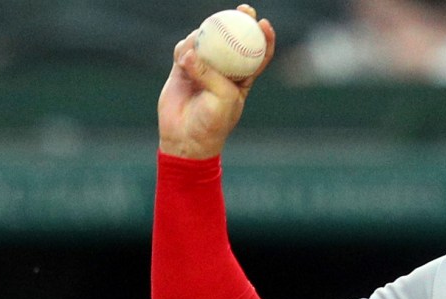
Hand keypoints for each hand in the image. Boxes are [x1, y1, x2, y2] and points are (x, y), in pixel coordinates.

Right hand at [159, 7, 273, 160]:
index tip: (263, 23)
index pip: (258, 54)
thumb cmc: (212, 123)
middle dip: (238, 21)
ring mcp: (202, 68)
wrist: (185, 139)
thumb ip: (211, 74)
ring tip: (200, 41)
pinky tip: (183, 55)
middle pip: (233, 40)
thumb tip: (191, 52)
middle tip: (243, 9)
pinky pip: (183, 50)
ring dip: (204, 36)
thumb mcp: (222, 98)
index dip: (264, 38)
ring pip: (206, 41)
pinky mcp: (181, 69)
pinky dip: (184, 48)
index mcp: (242, 79)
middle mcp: (224, 70)